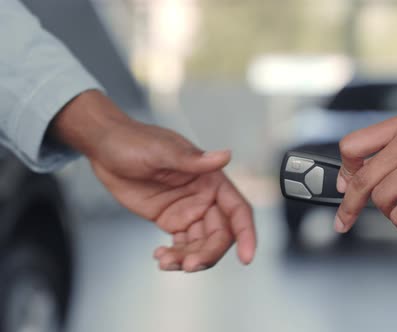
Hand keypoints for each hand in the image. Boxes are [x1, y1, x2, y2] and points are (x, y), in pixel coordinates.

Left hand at [52, 91, 255, 271]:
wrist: (106, 149)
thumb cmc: (136, 142)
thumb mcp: (163, 151)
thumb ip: (194, 160)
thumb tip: (225, 155)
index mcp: (211, 179)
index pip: (237, 210)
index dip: (246, 234)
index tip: (246, 258)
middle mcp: (205, 197)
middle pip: (220, 235)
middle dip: (208, 254)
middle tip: (188, 265)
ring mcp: (188, 211)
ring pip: (201, 245)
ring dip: (188, 258)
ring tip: (165, 262)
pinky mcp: (171, 220)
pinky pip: (182, 245)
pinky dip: (175, 256)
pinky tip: (160, 256)